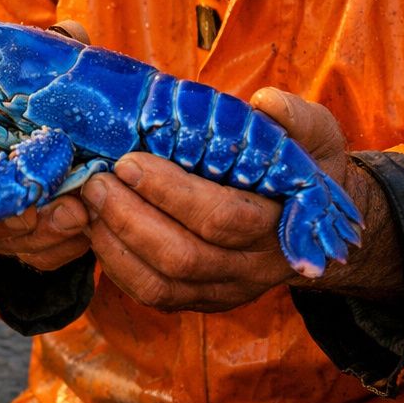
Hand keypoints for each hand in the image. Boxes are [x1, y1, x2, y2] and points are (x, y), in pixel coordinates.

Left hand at [79, 88, 398, 311]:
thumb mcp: (315, 133)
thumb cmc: (305, 163)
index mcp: (282, 225)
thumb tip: (264, 103)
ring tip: (87, 204)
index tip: (129, 161)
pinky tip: (95, 229)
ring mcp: (225, 290)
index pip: (221, 219)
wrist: (316, 220)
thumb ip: (294, 116)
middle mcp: (253, 268)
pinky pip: (151, 296)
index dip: (170, 192)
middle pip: (182, 258)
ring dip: (114, 246)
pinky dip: (115, 265)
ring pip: (159, 286)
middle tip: (96, 181)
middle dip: (129, 219)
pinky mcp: (200, 299)